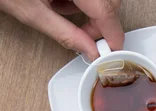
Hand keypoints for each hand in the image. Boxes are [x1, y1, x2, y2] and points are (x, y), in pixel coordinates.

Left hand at [0, 0, 122, 59]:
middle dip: (100, 24)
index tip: (111, 51)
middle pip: (109, 4)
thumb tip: (88, 50)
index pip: (105, 11)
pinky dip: (82, 0)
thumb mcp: (33, 12)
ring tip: (61, 10)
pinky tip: (61, 0)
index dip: (112, 35)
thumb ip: (65, 34)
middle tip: (85, 38)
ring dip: (90, 11)